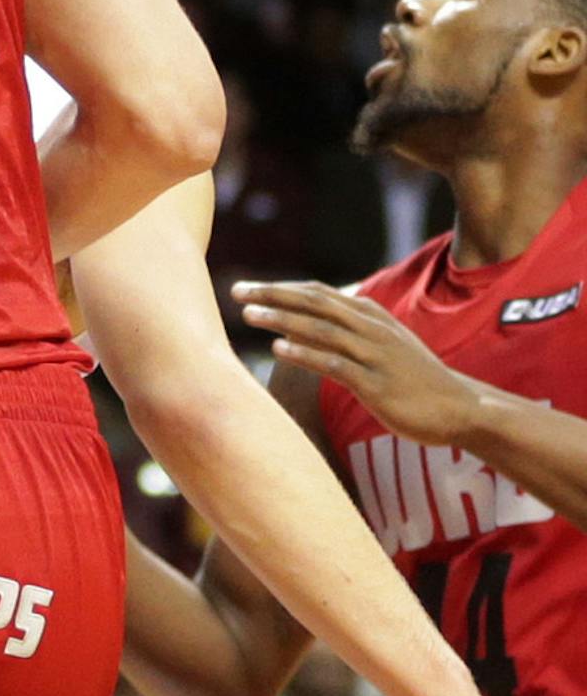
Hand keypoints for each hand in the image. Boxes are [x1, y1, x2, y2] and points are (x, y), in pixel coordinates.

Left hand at [234, 279, 482, 448]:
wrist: (460, 407)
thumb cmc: (416, 376)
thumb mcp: (384, 341)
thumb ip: (348, 329)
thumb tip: (304, 323)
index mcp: (369, 313)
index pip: (316, 293)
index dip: (280, 289)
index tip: (248, 288)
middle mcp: (369, 327)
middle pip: (312, 303)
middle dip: (272, 295)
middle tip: (236, 292)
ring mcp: (374, 355)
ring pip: (320, 329)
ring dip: (282, 320)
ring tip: (249, 316)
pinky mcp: (377, 384)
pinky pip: (335, 365)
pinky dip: (306, 354)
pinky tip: (280, 351)